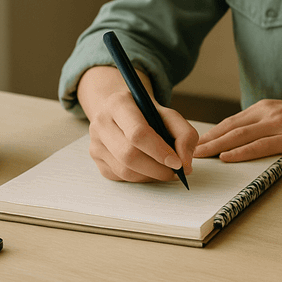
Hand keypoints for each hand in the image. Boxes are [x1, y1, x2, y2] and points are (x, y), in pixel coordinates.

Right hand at [78, 65, 198, 181]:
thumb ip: (184, 135)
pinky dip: (141, 178)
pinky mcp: (96, 159)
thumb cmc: (147, 113)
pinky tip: (151, 170)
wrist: (122, 111)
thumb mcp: (169, 115)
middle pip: (129, 155)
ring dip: (151, 176)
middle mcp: (101, 122)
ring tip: (166, 171)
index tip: (177, 163)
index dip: (159, 151)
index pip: (137, 133)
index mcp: (118, 103)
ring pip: (124, 171)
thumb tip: (185, 164)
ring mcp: (95, 142)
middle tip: (176, 172)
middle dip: (157, 169)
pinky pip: (120, 177)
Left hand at [193, 96, 281, 161]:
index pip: (231, 121)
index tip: (192, 143)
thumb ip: (269, 128)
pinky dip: (240, 151)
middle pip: (229, 127)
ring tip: (197, 156)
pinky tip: (226, 157)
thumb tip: (248, 143)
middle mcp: (269, 111)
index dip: (211, 133)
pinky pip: (260, 145)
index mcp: (266, 107)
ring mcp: (280, 122)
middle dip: (205, 140)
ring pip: (239, 135)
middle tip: (184, 151)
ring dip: (216, 147)